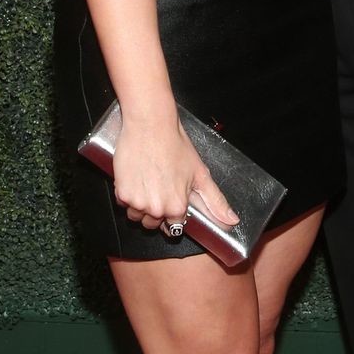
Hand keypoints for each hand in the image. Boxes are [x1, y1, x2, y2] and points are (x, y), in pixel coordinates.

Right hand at [112, 115, 238, 233]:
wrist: (150, 125)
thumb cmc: (174, 145)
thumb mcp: (200, 174)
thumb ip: (215, 201)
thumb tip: (232, 221)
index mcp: (176, 207)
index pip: (174, 227)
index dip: (173, 214)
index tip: (171, 200)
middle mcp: (156, 208)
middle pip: (153, 223)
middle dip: (156, 210)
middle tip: (160, 188)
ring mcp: (137, 202)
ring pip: (136, 215)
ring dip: (140, 205)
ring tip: (148, 183)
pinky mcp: (122, 192)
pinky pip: (123, 203)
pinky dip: (128, 194)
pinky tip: (137, 178)